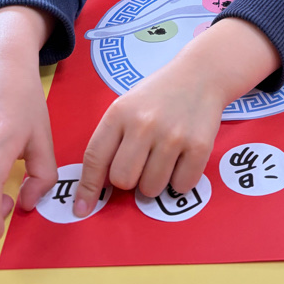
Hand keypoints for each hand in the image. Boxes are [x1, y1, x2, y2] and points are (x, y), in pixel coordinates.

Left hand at [73, 17, 279, 214]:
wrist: (201, 75)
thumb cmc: (158, 96)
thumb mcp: (127, 106)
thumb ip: (112, 140)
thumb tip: (100, 186)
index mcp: (120, 113)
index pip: (95, 158)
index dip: (87, 188)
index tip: (82, 209)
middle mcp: (144, 124)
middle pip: (123, 180)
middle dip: (130, 181)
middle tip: (141, 164)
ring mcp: (173, 136)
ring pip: (151, 188)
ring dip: (155, 181)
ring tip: (164, 158)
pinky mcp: (199, 146)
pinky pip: (181, 186)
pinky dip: (180, 180)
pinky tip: (183, 158)